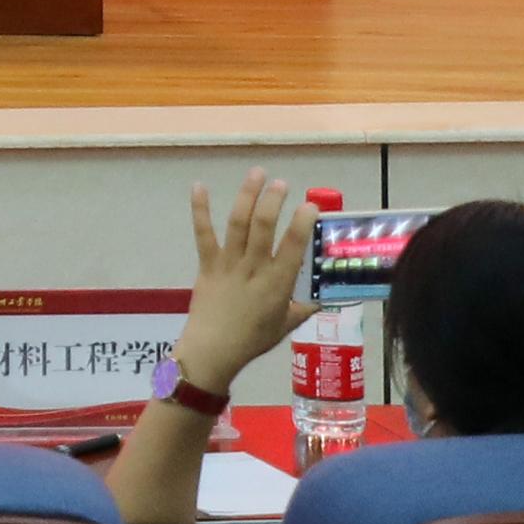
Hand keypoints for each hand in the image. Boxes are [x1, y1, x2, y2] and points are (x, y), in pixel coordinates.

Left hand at [175, 173, 319, 390]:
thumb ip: (304, 307)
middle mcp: (253, 269)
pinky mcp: (207, 264)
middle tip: (282, 183)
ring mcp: (228, 264)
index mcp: (277, 284)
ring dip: (247, 196)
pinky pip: (203, 233)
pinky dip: (200, 209)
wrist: (213, 350)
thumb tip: (324, 297)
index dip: (301, 225)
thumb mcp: (287, 325)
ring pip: (238, 224)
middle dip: (273, 201)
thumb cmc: (254, 339)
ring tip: (257, 174)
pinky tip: (199, 186)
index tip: (310, 205)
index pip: (292, 248)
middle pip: (263, 228)